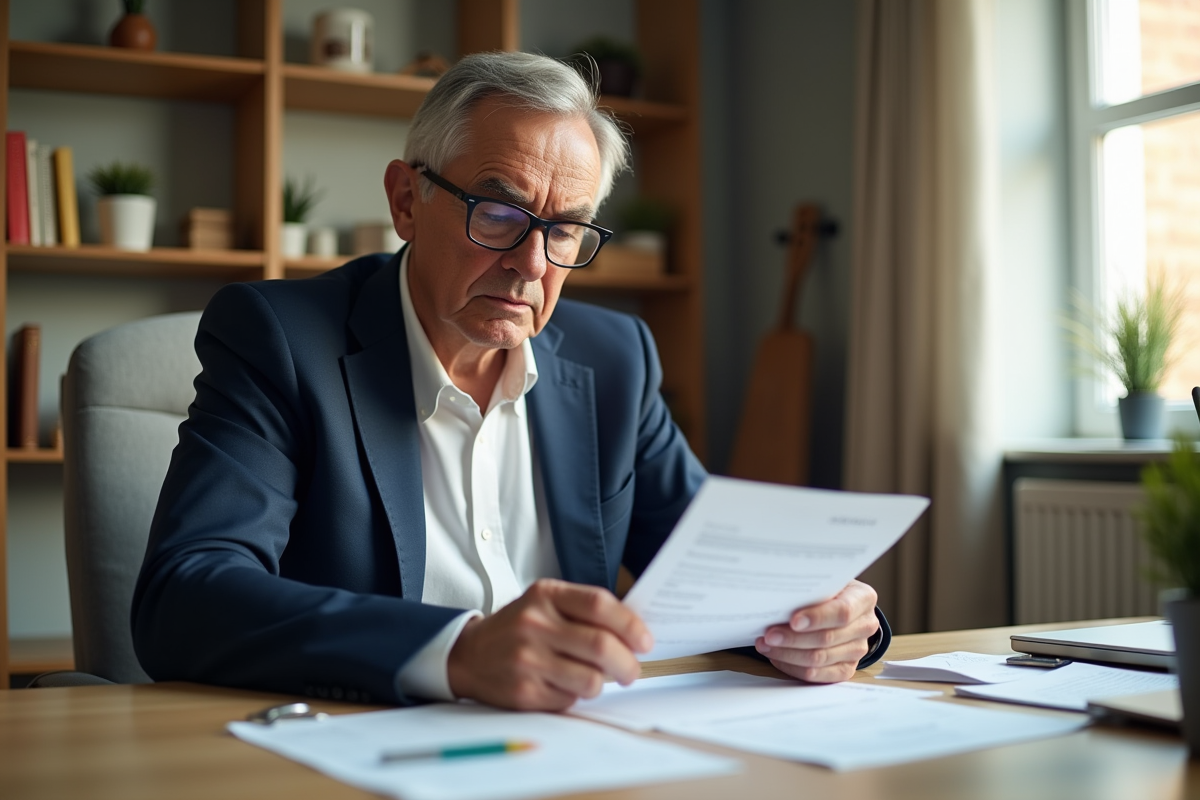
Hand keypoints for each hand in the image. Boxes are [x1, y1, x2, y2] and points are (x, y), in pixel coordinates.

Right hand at [446, 578, 652, 710]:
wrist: (468, 655)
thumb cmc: (519, 628)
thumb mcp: (546, 603)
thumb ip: (585, 611)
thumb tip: (635, 632)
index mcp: (545, 595)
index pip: (599, 604)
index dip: (630, 625)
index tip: (645, 641)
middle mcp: (534, 624)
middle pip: (601, 645)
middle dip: (628, 663)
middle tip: (632, 670)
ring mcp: (528, 660)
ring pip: (591, 680)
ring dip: (602, 683)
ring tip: (594, 678)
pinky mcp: (524, 693)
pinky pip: (570, 700)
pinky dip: (575, 696)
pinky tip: (563, 685)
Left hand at [754, 579, 878, 683]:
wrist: (840, 604)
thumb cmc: (827, 590)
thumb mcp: (823, 581)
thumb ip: (809, 589)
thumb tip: (777, 598)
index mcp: (863, 599)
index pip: (842, 611)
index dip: (817, 618)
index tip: (793, 620)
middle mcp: (865, 625)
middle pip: (827, 638)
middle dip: (793, 638)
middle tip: (768, 635)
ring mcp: (857, 650)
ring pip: (819, 659)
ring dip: (788, 653)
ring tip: (765, 644)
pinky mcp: (846, 669)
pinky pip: (817, 675)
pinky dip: (793, 667)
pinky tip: (777, 656)